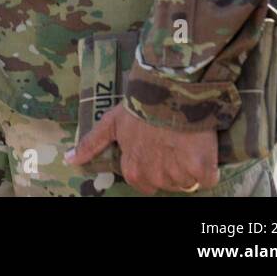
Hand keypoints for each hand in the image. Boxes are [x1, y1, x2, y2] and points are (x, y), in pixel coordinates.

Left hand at [66, 103, 219, 194]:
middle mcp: (155, 177)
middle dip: (170, 167)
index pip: (143, 183)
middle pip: (168, 183)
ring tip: (182, 140)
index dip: (150, 166)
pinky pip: (207, 177)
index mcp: (132, 170)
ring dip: (187, 165)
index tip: (154, 150)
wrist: (168, 91)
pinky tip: (199, 147)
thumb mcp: (110, 123)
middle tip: (169, 143)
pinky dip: (207, 166)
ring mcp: (178, 175)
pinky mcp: (201, 169)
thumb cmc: (137, 106)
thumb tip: (69, 160)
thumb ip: (91, 144)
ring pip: (187, 181)